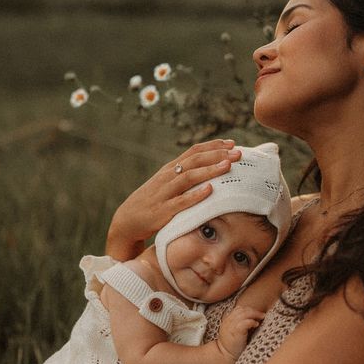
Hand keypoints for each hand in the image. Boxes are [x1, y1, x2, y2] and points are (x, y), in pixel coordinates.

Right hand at [106, 139, 241, 259]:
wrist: (127, 221)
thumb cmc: (152, 202)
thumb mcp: (166, 185)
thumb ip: (184, 176)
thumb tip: (209, 168)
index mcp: (170, 169)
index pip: (193, 152)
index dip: (213, 146)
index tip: (232, 143)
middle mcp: (167, 177)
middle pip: (194, 161)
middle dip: (217, 155)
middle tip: (237, 153)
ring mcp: (164, 193)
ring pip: (188, 177)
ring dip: (209, 171)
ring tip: (227, 166)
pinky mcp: (162, 211)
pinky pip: (181, 202)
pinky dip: (195, 195)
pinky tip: (209, 190)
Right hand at [217, 305, 265, 360]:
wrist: (224, 356)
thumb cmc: (232, 346)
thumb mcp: (233, 332)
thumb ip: (239, 324)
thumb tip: (253, 320)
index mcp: (227, 320)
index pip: (238, 309)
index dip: (248, 310)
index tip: (256, 314)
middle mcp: (228, 321)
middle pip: (242, 309)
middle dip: (253, 311)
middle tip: (262, 315)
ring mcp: (231, 326)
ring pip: (244, 313)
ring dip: (255, 314)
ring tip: (261, 318)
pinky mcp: (236, 331)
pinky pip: (245, 322)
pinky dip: (252, 322)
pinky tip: (256, 324)